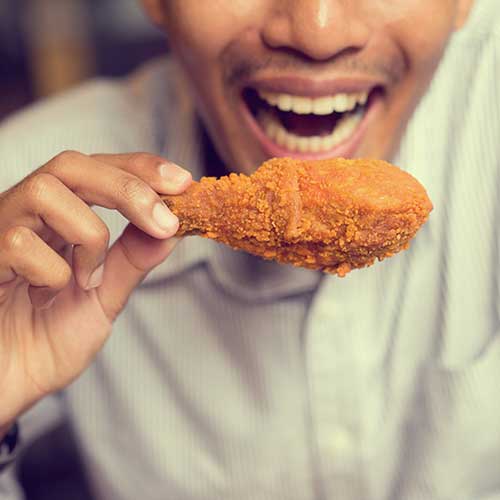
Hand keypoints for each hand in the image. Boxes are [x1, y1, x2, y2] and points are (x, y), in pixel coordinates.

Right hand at [0, 151, 190, 425]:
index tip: (183, 182)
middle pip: (73, 165)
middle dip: (128, 188)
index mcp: (58, 220)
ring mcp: (0, 232)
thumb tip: (173, 229)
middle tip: (165, 223)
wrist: (6, 385)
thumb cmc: (45, 341)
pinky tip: (49, 296)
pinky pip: (18, 242)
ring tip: (88, 279)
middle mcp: (27, 216)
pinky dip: (53, 273)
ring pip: (46, 191)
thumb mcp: (103, 296)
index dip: (141, 168)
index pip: (98, 168)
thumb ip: (132, 261)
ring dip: (88, 236)